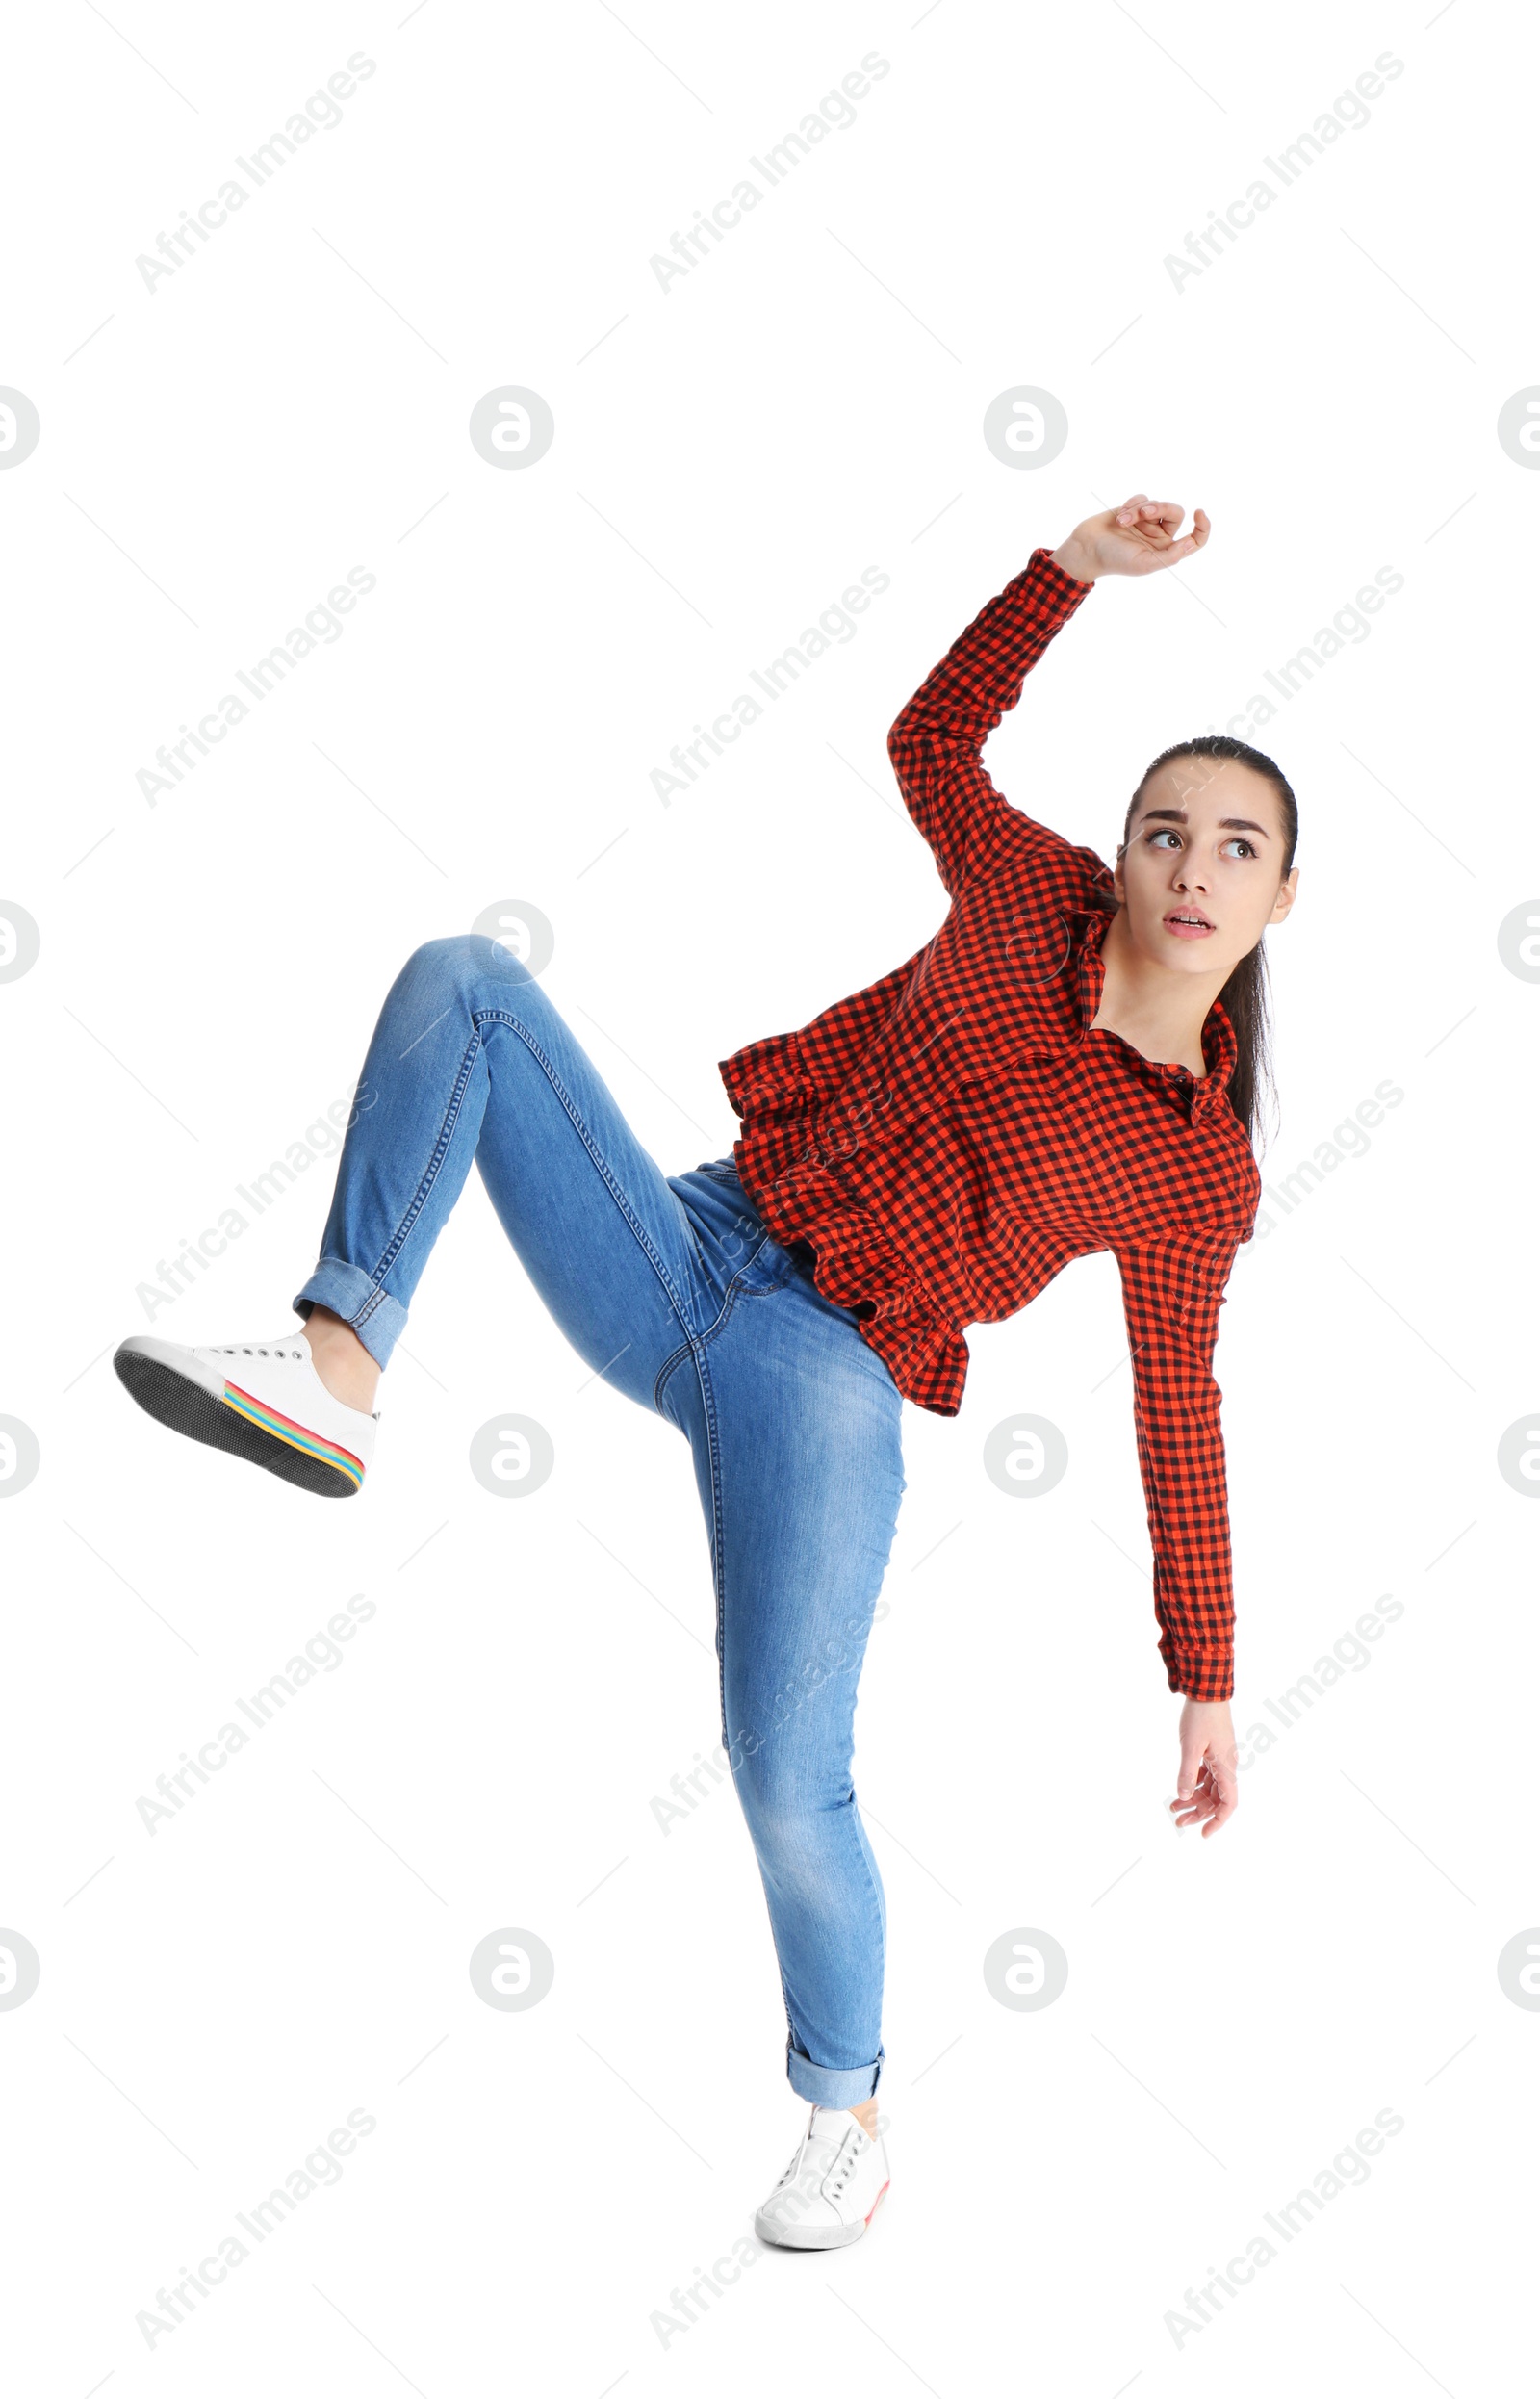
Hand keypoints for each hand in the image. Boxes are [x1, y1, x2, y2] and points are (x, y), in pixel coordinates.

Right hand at [1051, 495, 1209, 583]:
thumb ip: (1169, 556)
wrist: (1086, 548)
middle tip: (1145, 512)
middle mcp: (1159, 536)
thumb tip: (1191, 543)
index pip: (1195, 539)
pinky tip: (1119, 516)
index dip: (1203, 527)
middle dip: (1160, 508)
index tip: (1199, 513)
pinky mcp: (1133, 510)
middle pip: (1175, 513)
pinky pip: (1142, 497)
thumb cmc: (1114, 560)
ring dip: (1140, 508)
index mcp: (1166, 552)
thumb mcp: (1144, 564)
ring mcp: (1146, 522)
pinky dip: (1131, 504)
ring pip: (1157, 503)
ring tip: (1122, 521)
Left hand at [1169, 1699, 1237, 1837]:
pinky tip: (1180, 1790)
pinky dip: (1193, 1784)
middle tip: (1178, 1822)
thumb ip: (1187, 1773)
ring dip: (1193, 1799)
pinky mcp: (1212, 1751)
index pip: (1229, 1804)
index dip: (1218, 1821)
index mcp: (1226, 1768)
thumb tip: (1183, 1797)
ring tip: (1174, 1808)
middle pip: (1216, 1799)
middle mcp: (1226, 1766)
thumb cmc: (1201, 1716)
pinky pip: (1205, 1775)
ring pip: (1209, 1787)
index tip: (1203, 1834)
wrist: (1207, 1690)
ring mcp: (1219, 1758)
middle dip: (1198, 1813)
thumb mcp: (1191, 1746)